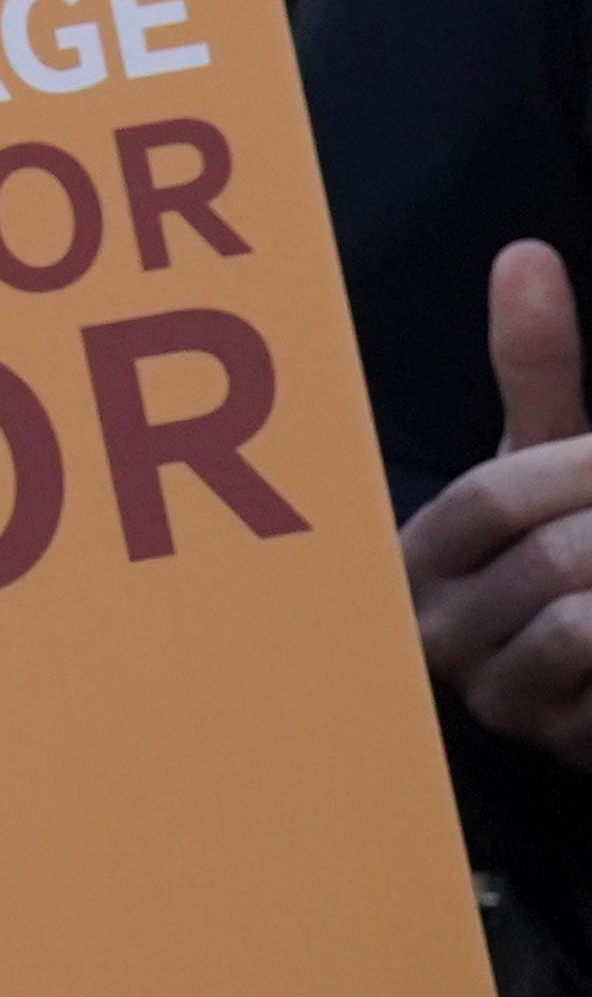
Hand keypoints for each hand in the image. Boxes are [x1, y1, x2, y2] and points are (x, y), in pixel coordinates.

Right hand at [410, 242, 591, 761]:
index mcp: (420, 554)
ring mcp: (493, 698)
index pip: (492, 500)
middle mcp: (437, 630)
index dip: (577, 471)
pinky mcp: (550, 745)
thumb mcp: (540, 463)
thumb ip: (537, 370)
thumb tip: (527, 252)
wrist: (564, 685)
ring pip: (579, 624)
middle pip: (551, 559)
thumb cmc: (546, 552)